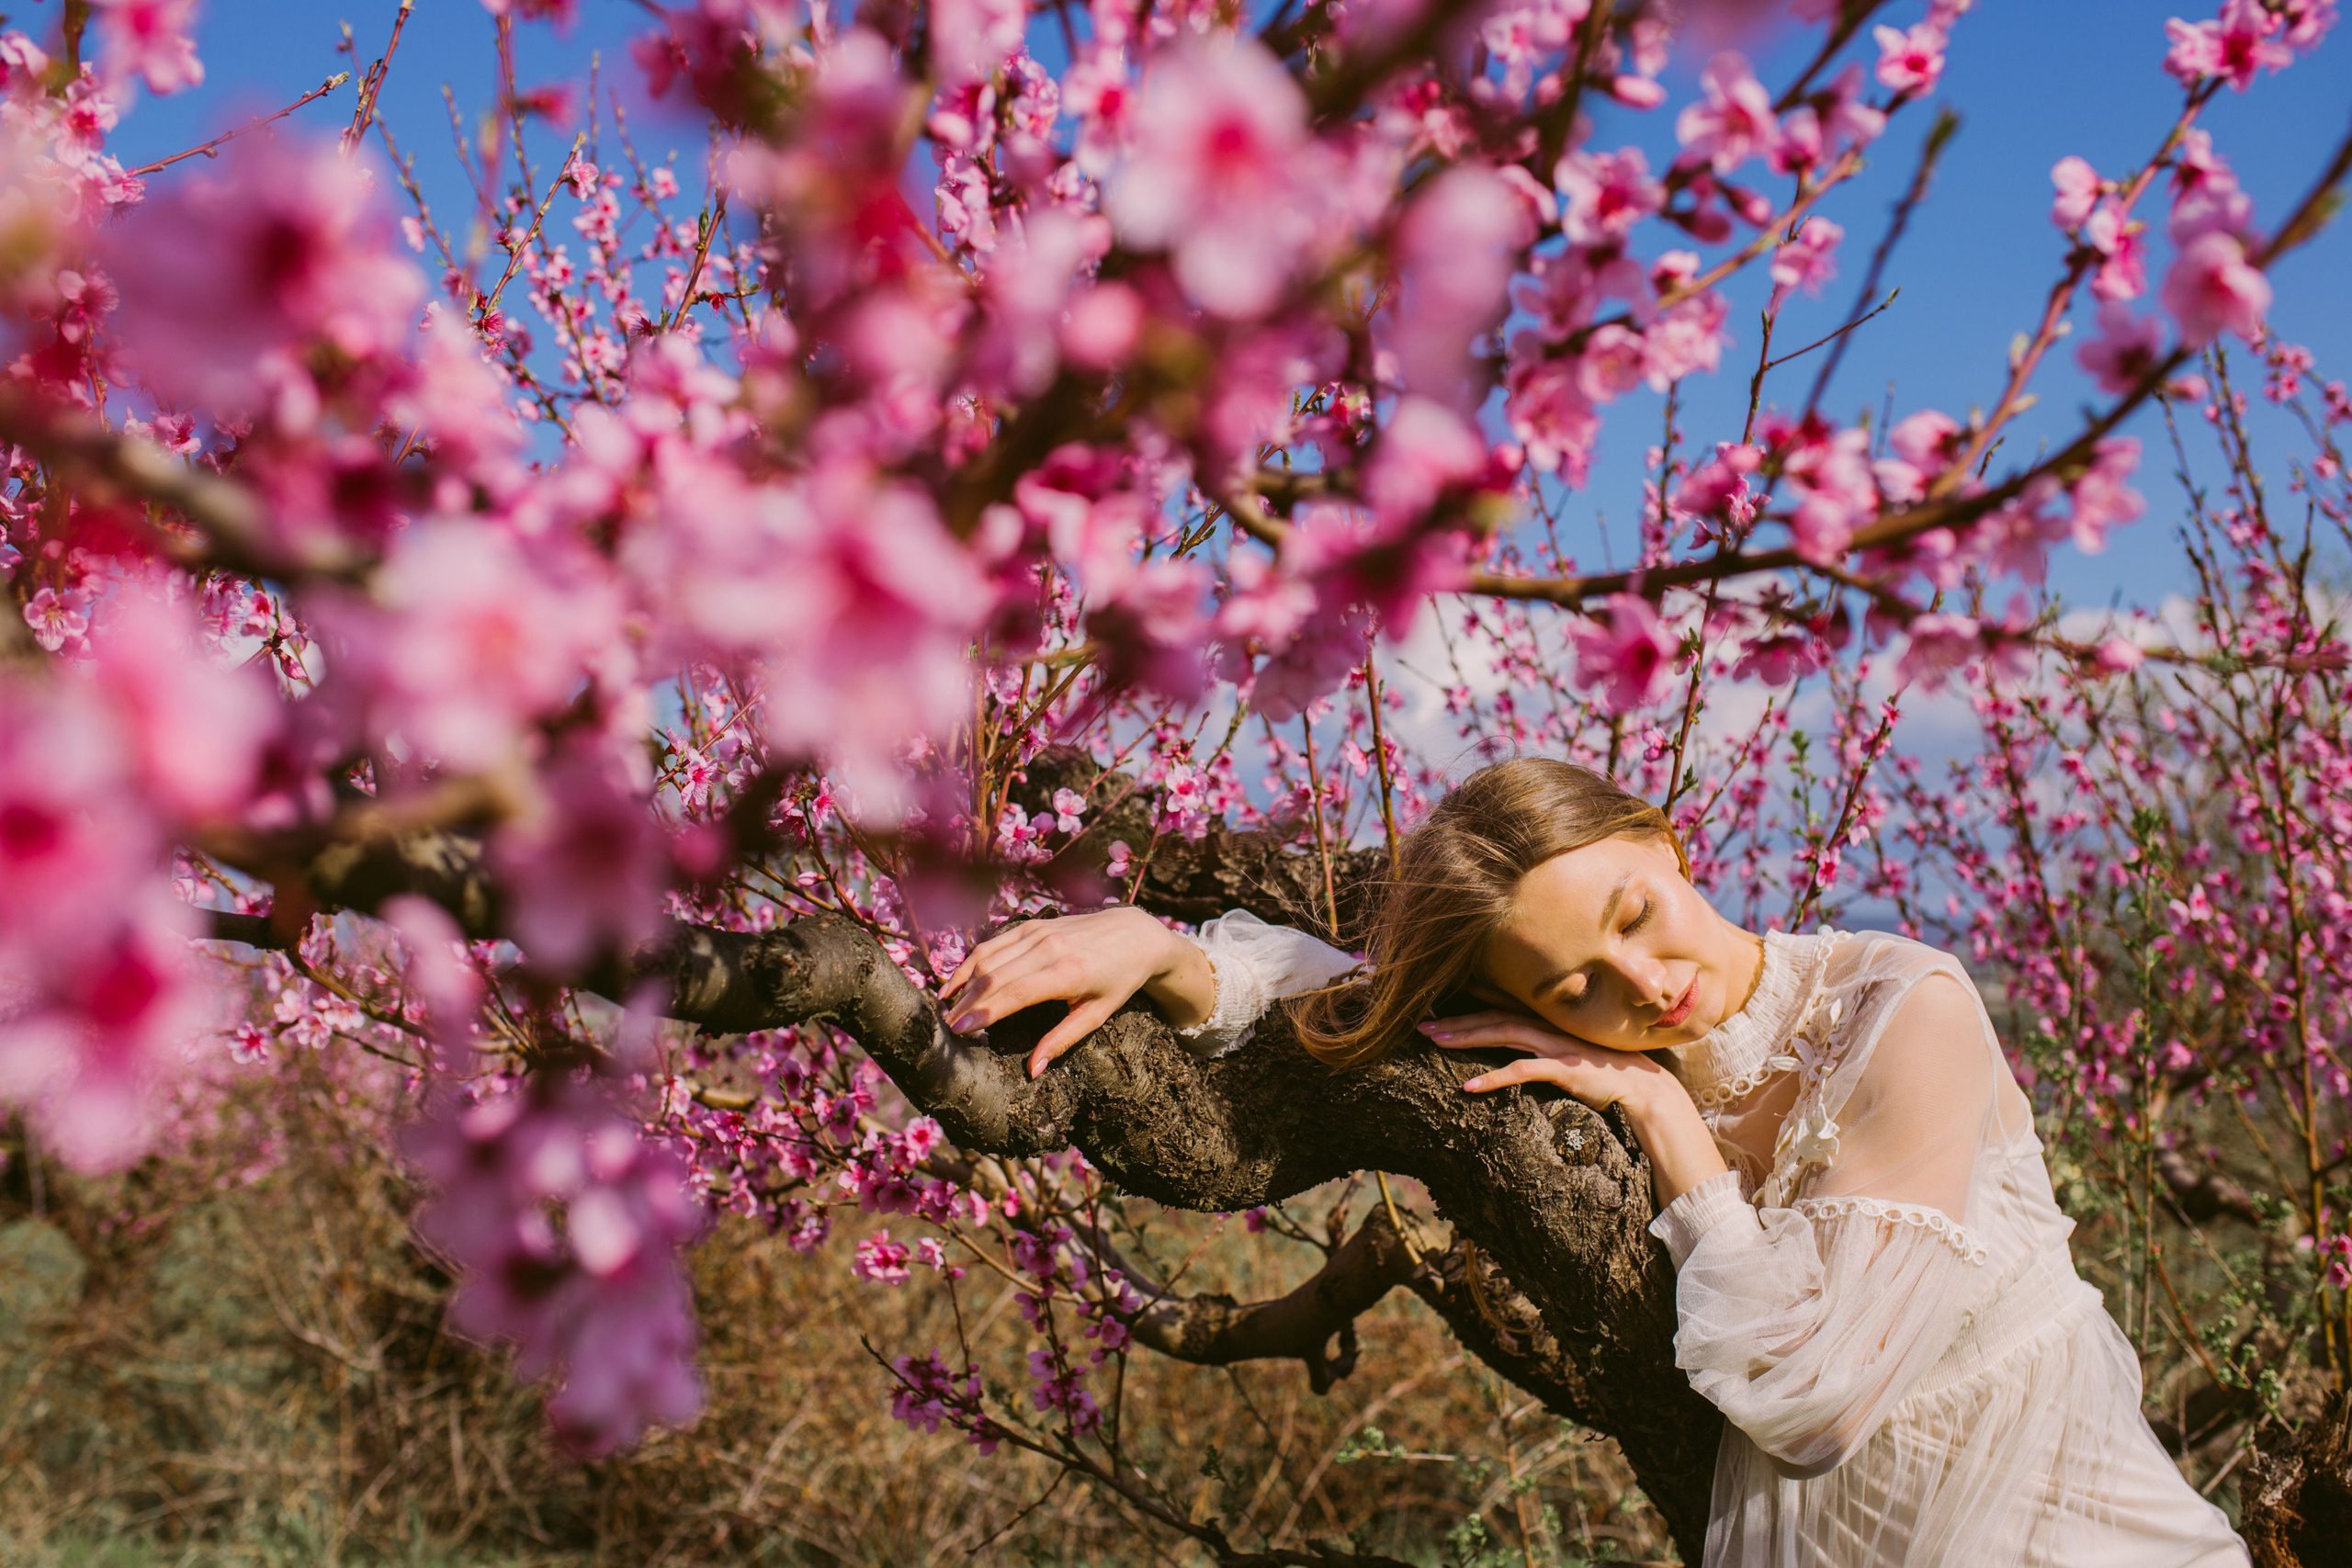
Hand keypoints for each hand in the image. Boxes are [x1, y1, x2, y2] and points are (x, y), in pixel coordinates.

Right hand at [940, 905, 1208, 1079]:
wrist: (1134, 934)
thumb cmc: (1118, 980)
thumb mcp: (1097, 1014)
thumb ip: (1062, 1040)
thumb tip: (1032, 1071)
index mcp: (1068, 973)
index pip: (1015, 993)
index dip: (984, 1012)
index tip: (959, 1031)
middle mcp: (1050, 948)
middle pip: (994, 976)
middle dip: (966, 1003)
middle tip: (945, 1028)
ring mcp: (1039, 932)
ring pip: (988, 957)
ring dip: (963, 983)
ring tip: (945, 1009)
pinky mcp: (1032, 925)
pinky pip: (994, 943)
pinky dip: (971, 962)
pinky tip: (956, 982)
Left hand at [1417, 1011, 1679, 1114]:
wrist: (1646, 1088)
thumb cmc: (1606, 1073)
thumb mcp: (1570, 1055)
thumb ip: (1544, 1050)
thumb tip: (1517, 1055)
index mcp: (1548, 1022)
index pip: (1502, 1007)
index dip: (1469, 1004)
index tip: (1437, 1005)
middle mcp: (1549, 1026)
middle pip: (1493, 1017)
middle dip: (1456, 1020)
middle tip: (1420, 1026)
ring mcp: (1555, 1045)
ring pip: (1502, 1034)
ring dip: (1465, 1037)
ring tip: (1434, 1041)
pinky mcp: (1563, 1068)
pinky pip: (1521, 1071)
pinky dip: (1493, 1078)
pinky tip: (1468, 1086)